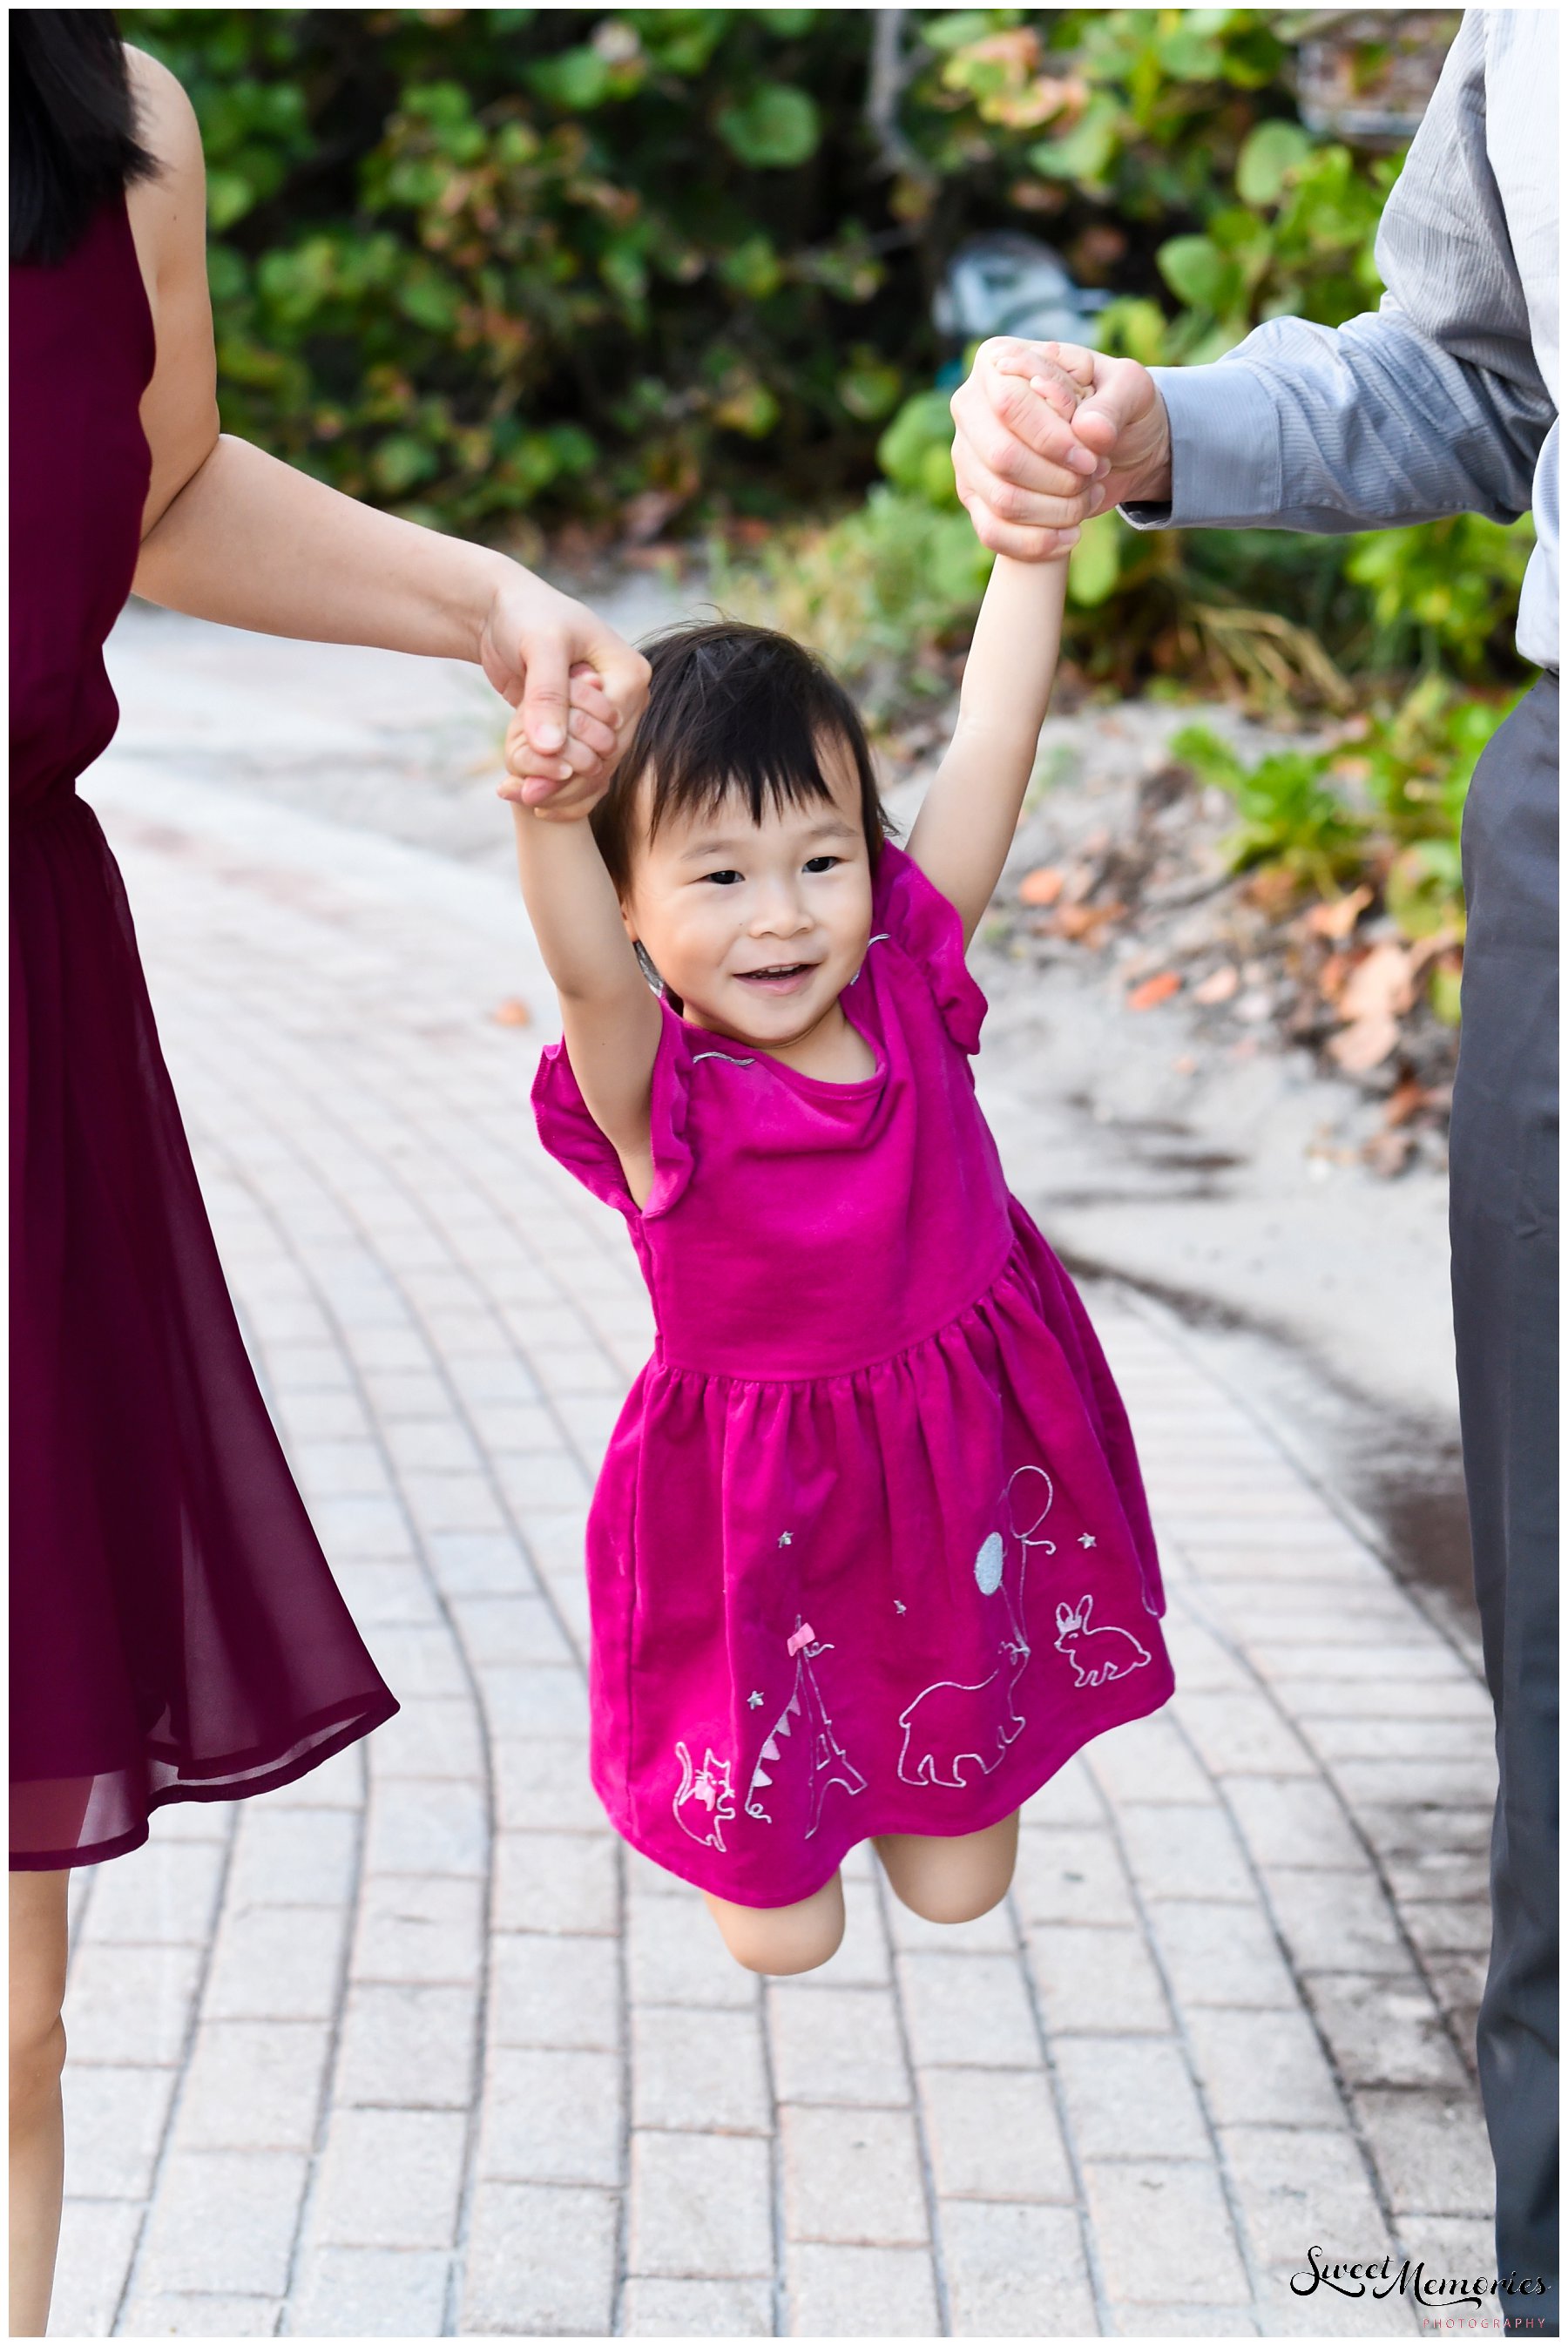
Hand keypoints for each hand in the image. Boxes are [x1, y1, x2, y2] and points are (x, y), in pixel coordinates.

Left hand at [479, 567, 650, 811]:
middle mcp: (629, 698)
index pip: (611, 732)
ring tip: (523, 799)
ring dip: (562, 788)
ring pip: (596, 767)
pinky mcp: (586, 726)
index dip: (574, 756)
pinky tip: (534, 801)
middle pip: (606, 756)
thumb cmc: (525, 616)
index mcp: (631, 674)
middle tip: (525, 797)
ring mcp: (610, 715)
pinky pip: (582, 765)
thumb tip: (552, 748)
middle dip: (567, 780)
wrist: (504, 611)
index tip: (533, 778)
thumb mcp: (539, 648)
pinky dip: (561, 784)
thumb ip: (547, 696)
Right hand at [951, 337, 1171, 560]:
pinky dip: (1037, 542)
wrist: (1115, 446)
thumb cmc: (1115, 405)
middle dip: (1058, 478)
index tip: (1093, 456)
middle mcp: (971, 406)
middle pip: (1001, 457)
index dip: (1052, 438)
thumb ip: (1112, 404)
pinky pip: (992, 532)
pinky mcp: (974, 497)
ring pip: (1001, 499)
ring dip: (1056, 510)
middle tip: (1094, 475)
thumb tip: (1089, 432)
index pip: (1010, 404)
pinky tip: (1071, 536)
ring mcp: (967, 455)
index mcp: (999, 361)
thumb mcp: (1129, 390)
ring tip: (1089, 497)